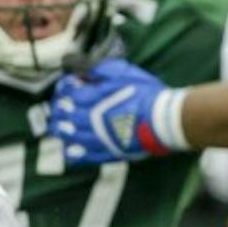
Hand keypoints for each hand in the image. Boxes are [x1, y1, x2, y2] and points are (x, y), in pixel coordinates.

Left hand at [47, 58, 186, 164]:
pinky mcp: (111, 151)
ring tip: (60, 128)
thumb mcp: (125, 73)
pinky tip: (70, 151)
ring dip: (63, 132)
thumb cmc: (149, 95)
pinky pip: (88, 156)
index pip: (69, 94)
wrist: (168, 120)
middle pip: (66, 116)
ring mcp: (101, 137)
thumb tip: (84, 70)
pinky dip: (76, 154)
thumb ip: (102, 70)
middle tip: (59, 108)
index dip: (64, 90)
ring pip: (72, 137)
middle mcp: (94, 119)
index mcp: (96, 99)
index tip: (67, 87)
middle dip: (59, 111)